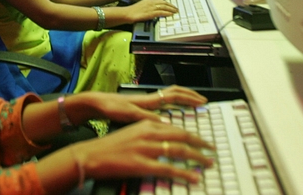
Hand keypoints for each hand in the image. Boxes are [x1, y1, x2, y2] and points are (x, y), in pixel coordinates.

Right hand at [73, 119, 213, 183]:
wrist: (91, 155)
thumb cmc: (109, 147)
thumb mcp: (132, 133)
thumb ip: (149, 135)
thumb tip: (166, 143)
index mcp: (146, 124)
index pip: (176, 127)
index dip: (192, 134)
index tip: (202, 141)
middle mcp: (148, 133)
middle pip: (181, 136)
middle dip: (200, 143)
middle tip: (211, 151)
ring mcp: (146, 148)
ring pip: (179, 150)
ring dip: (197, 158)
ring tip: (208, 164)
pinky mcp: (142, 164)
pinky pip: (169, 168)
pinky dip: (184, 173)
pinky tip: (194, 178)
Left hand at [82, 85, 208, 124]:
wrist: (96, 103)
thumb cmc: (109, 107)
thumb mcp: (128, 114)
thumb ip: (147, 118)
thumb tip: (166, 123)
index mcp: (149, 100)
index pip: (174, 95)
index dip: (189, 97)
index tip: (202, 101)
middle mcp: (149, 99)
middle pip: (174, 92)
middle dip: (190, 95)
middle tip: (203, 100)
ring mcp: (145, 102)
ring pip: (169, 95)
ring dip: (182, 98)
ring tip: (192, 103)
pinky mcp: (140, 106)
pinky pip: (162, 102)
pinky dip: (172, 104)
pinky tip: (172, 111)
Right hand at [124, 0, 176, 21]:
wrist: (128, 13)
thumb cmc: (133, 11)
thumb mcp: (142, 6)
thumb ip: (148, 6)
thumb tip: (153, 10)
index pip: (160, 0)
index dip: (167, 3)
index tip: (171, 5)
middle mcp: (151, 2)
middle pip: (164, 3)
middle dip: (171, 6)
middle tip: (176, 8)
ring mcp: (151, 7)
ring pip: (164, 7)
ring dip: (171, 9)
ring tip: (175, 11)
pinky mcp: (151, 12)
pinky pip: (161, 12)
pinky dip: (167, 13)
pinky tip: (171, 14)